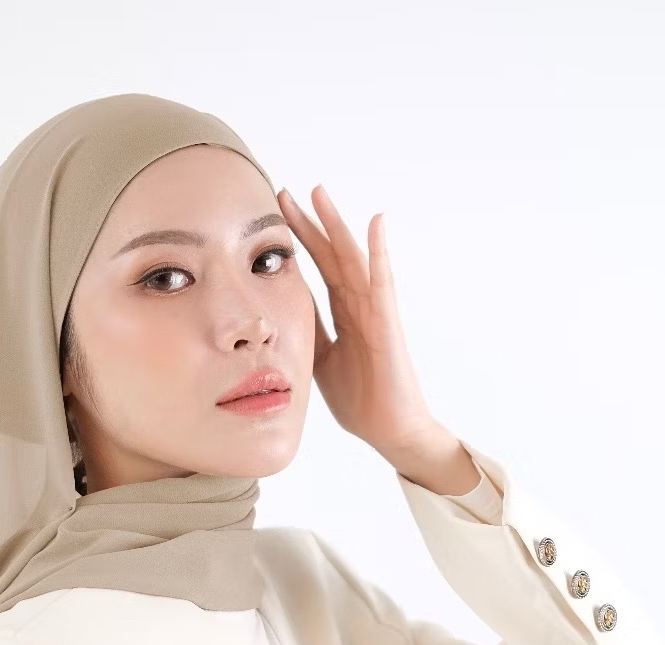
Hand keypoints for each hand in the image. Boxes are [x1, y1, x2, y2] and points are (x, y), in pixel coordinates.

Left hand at [277, 184, 440, 457]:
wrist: (389, 431)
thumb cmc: (361, 399)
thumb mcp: (320, 361)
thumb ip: (309, 333)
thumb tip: (281, 313)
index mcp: (343, 315)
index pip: (318, 269)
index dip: (298, 242)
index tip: (275, 216)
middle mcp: (359, 306)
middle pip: (332, 256)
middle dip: (309, 224)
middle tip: (286, 192)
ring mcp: (375, 313)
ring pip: (353, 260)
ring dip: (337, 226)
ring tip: (319, 194)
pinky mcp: (388, 326)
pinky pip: (383, 284)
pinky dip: (379, 253)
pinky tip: (375, 223)